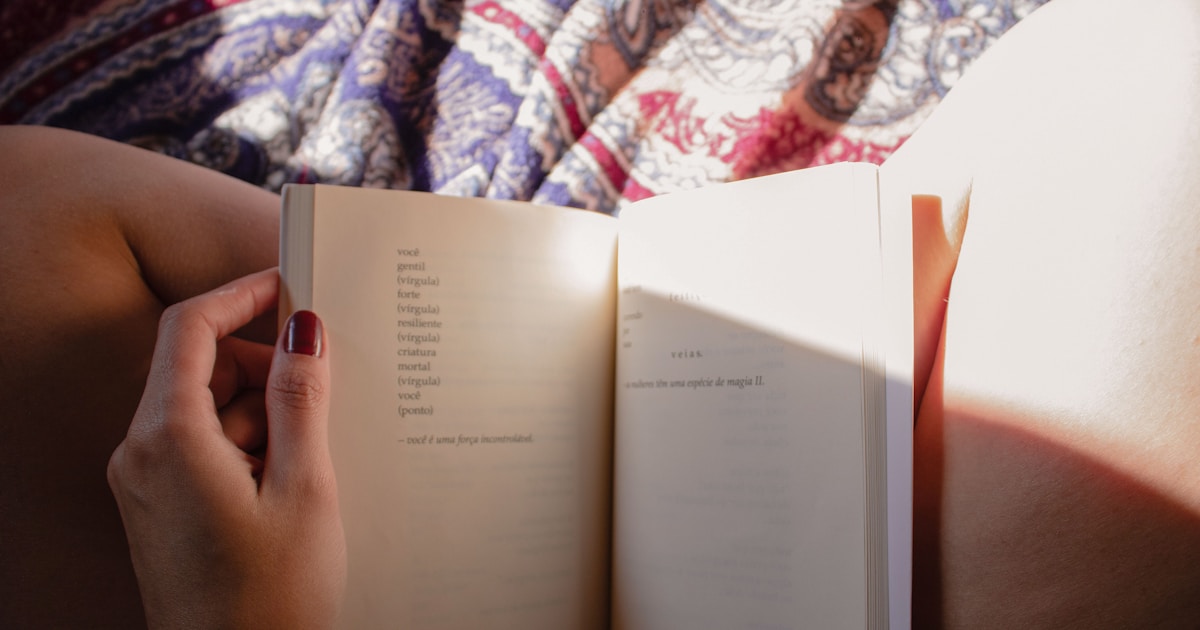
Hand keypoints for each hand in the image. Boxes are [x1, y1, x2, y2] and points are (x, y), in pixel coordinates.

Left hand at [107, 269, 344, 628]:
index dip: (240, 296)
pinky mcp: (162, 507)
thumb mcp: (303, 488)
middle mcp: (142, 455)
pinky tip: (290, 482)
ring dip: (261, 412)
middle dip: (262, 367)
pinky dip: (248, 444)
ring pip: (206, 408)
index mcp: (168, 440)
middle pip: (199, 368)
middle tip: (321, 389)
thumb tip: (304, 330)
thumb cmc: (271, 601)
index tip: (286, 287)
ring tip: (310, 461)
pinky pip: (203, 446)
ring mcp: (147, 483)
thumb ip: (301, 399)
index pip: (190, 328)